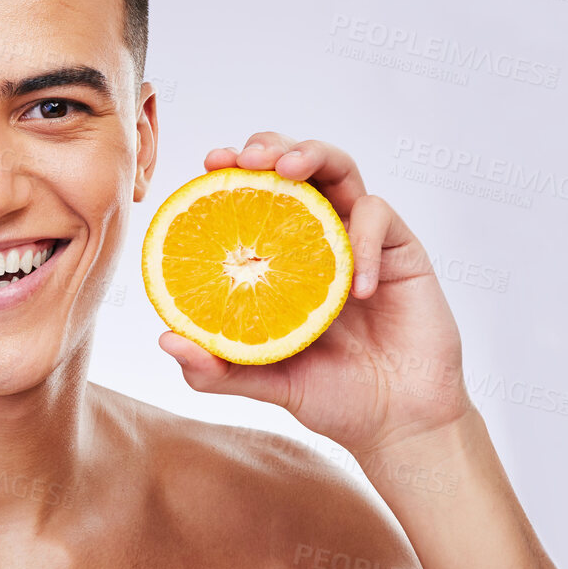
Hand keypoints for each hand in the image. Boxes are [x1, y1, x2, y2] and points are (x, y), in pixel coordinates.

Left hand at [158, 132, 472, 454]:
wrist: (397, 422)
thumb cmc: (333, 398)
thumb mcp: (264, 382)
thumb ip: (217, 368)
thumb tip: (165, 339)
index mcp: (282, 259)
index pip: (254, 197)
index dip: (232, 172)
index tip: (209, 164)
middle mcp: (319, 238)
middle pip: (296, 166)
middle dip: (269, 146)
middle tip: (245, 158)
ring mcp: (361, 240)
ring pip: (340, 169)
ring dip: (312, 155)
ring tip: (286, 171)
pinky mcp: (402, 251)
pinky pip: (379, 217)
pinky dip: (363, 239)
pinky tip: (355, 285)